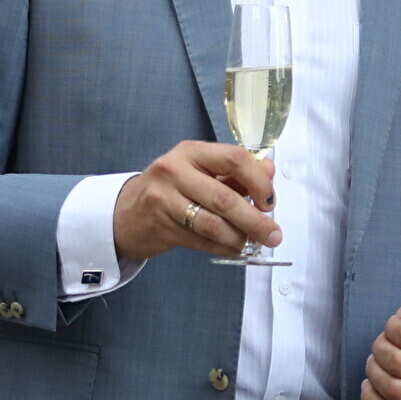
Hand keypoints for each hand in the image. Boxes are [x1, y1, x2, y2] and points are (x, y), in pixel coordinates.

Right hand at [113, 142, 278, 261]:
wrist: (127, 213)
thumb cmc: (171, 188)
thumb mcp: (200, 171)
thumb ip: (234, 172)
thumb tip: (269, 171)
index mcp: (191, 152)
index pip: (233, 158)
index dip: (259, 181)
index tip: (269, 200)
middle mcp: (174, 171)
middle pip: (224, 198)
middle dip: (255, 220)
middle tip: (273, 235)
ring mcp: (164, 200)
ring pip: (213, 224)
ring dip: (239, 238)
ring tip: (251, 243)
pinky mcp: (161, 226)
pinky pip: (202, 241)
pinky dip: (223, 247)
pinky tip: (233, 248)